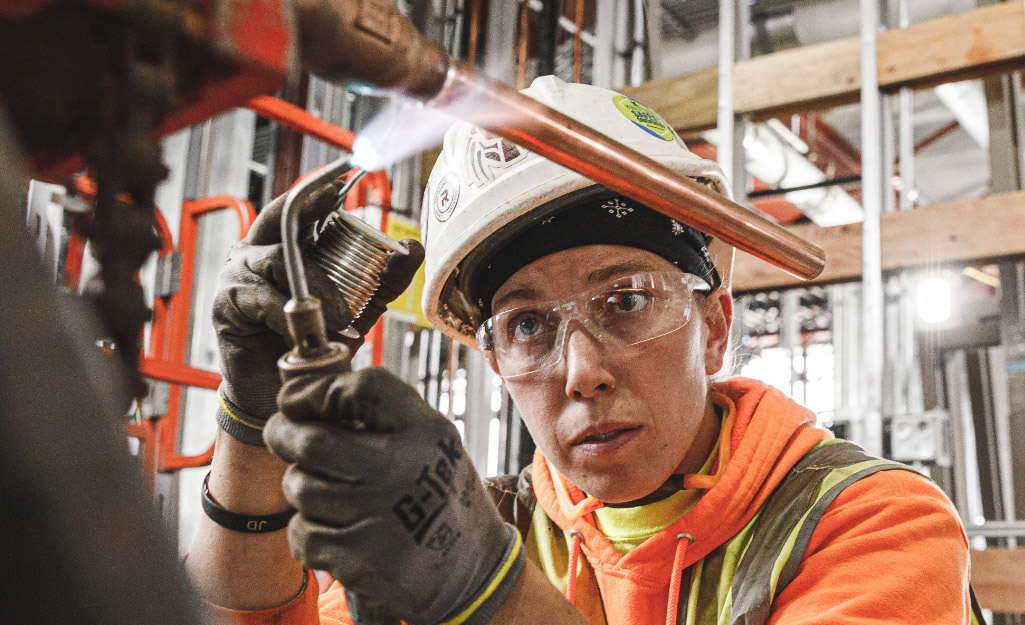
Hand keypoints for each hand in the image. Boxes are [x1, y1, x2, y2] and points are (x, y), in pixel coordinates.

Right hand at [212, 180, 424, 442]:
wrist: (280, 394)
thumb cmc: (314, 345)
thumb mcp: (358, 307)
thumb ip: (385, 280)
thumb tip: (414, 249)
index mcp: (286, 245)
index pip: (301, 206)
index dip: (319, 189)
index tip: (344, 179)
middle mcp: (257, 252)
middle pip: (284, 219)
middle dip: (312, 212)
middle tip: (340, 211)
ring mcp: (238, 275)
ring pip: (278, 260)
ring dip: (316, 285)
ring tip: (343, 316)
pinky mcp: (227, 305)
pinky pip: (263, 299)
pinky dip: (290, 313)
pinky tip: (310, 331)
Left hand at [264, 368, 524, 624]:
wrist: (472, 569)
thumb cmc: (437, 494)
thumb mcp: (430, 439)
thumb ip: (380, 412)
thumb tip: (298, 394)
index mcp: (425, 431)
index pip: (362, 389)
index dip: (316, 389)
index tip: (293, 399)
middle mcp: (402, 469)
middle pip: (312, 441)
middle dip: (281, 434)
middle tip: (279, 434)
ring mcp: (378, 516)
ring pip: (300, 487)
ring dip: (303, 490)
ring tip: (333, 497)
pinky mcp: (358, 559)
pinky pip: (301, 533)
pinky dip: (309, 533)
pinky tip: (339, 534)